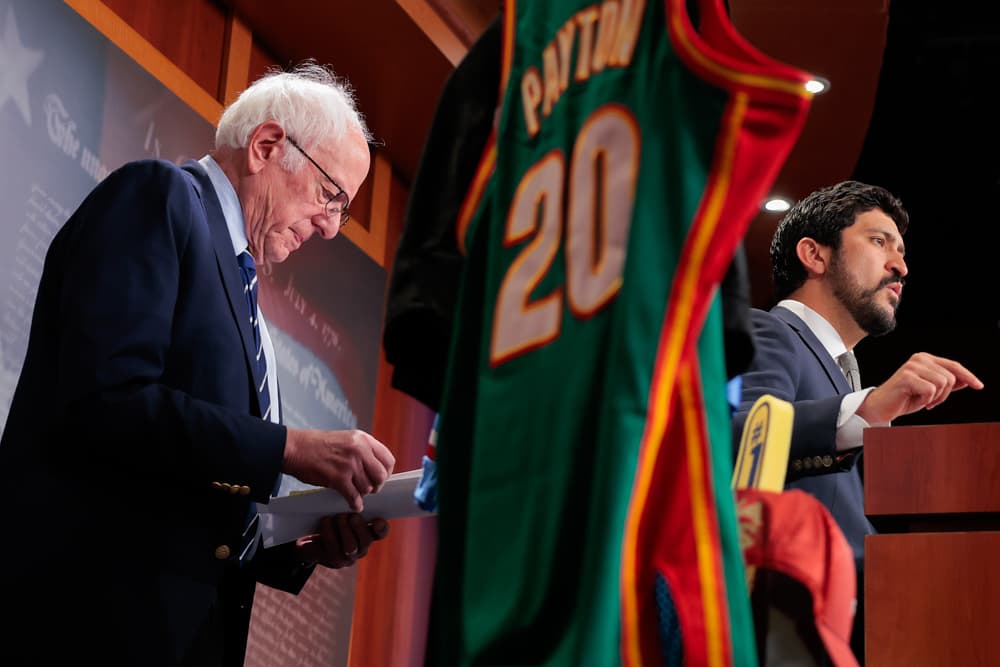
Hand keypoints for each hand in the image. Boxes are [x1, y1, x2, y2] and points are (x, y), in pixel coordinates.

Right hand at [283, 429, 394, 510]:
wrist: (295, 448)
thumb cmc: (316, 445)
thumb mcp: (346, 439)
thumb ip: (362, 451)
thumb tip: (375, 468)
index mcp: (363, 439)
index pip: (388, 459)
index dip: (386, 472)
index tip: (380, 478)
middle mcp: (359, 450)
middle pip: (381, 476)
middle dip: (377, 485)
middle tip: (369, 488)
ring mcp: (349, 464)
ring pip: (367, 488)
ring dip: (362, 493)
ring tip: (354, 492)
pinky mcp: (338, 477)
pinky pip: (354, 496)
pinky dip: (355, 504)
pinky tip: (353, 504)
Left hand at [294, 513, 389, 568]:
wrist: (312, 541)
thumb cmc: (332, 522)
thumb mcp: (344, 513)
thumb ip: (354, 507)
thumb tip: (358, 493)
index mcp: (368, 534)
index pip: (381, 532)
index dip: (381, 527)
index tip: (376, 520)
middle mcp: (362, 547)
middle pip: (366, 539)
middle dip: (358, 525)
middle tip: (350, 515)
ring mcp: (349, 557)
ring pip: (351, 545)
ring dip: (344, 528)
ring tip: (338, 517)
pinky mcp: (335, 561)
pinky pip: (333, 546)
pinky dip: (329, 531)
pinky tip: (326, 521)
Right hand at [857, 352, 983, 423]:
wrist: (880, 407)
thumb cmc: (903, 398)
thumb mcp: (930, 390)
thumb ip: (946, 383)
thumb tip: (965, 381)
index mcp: (925, 359)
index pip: (953, 366)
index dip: (968, 376)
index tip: (978, 386)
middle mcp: (919, 359)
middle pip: (950, 377)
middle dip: (944, 394)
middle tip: (931, 401)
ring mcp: (912, 367)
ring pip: (942, 384)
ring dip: (935, 397)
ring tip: (922, 400)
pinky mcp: (907, 377)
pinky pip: (930, 390)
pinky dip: (925, 400)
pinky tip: (915, 400)